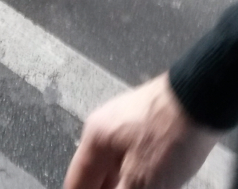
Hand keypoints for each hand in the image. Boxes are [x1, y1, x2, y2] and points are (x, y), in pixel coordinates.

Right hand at [64, 74, 218, 188]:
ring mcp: (126, 126)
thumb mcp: (140, 180)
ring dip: (122, 186)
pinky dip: (136, 179)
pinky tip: (150, 186)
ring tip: (144, 188)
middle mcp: (105, 129)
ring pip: (116, 170)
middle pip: (96, 176)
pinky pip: (132, 161)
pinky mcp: (146, 128)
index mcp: (95, 138)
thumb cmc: (170, 134)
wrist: (201, 98)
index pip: (76, 182)